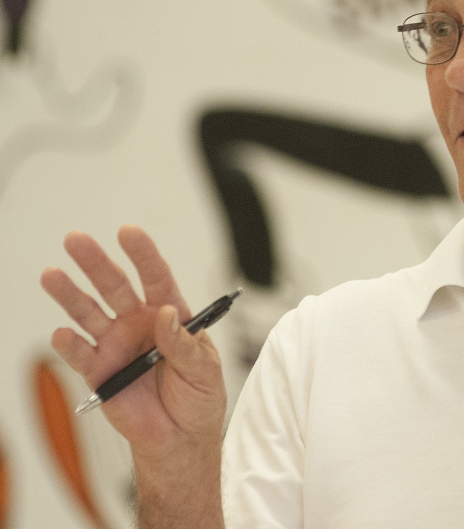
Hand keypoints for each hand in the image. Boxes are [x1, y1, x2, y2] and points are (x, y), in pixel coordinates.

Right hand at [41, 225, 226, 463]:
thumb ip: (184, 344)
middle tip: (76, 239)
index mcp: (170, 315)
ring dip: (70, 295)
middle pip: (115, 287)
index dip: (143, 254)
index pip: (156, 278)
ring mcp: (116, 345)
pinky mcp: (99, 372)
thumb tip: (164, 315)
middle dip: (96, 263)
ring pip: (89, 313)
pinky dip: (69, 344)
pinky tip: (62, 333)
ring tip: (52, 275)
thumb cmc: (199, 396)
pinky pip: (80, 355)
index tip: (128, 232)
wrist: (181, 438)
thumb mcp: (204, 368)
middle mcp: (138, 323)